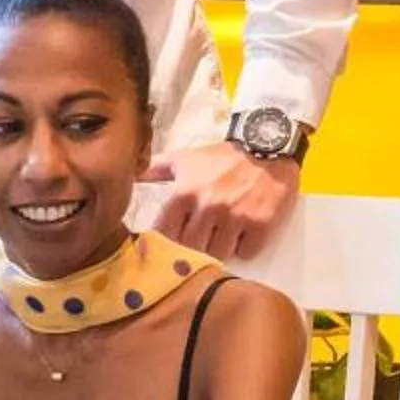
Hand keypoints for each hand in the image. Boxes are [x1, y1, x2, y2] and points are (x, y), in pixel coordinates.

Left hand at [144, 142, 299, 261]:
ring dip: (219, 248)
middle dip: (194, 245)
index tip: (174, 238)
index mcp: (185, 193)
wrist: (267, 146)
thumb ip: (156, 169)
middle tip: (201, 238)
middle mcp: (208, 207)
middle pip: (192, 247)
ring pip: (218, 254)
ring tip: (222, 236)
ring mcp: (235, 218)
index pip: (166, 232)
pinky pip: (246, 252)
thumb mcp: (186, 158)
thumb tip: (132, 177)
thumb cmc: (224, 156)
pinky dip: (244, 248)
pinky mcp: (261, 225)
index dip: (168, 238)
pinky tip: (242, 236)